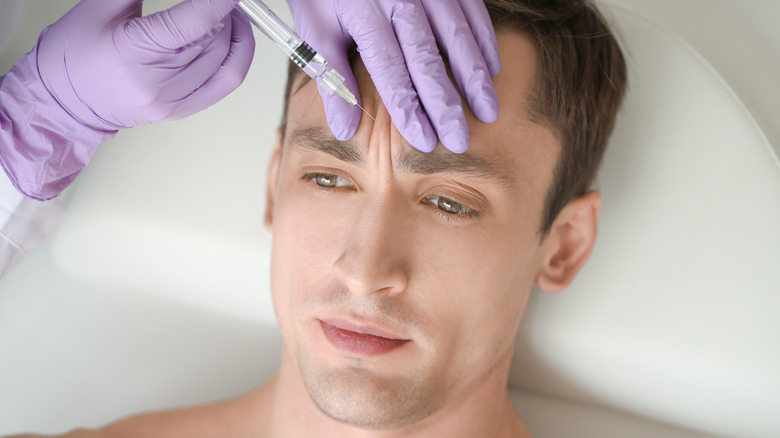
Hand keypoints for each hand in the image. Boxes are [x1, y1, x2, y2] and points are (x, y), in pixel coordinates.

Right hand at [37, 0, 254, 129]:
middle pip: (213, 41)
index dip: (217, 2)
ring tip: (228, 14)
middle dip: (225, 13)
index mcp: (132, 53)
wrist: (63, 100)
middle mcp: (155, 83)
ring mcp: (170, 102)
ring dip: (234, 34)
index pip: (192, 24)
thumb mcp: (101, 6)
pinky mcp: (180, 112)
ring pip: (224, 63)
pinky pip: (223, 85)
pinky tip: (232, 40)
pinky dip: (234, 59)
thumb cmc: (75, 53)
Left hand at [287, 0, 499, 152]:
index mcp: (365, 15)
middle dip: (446, 104)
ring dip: (475, 76)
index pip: (390, 70)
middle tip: (459, 140)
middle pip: (427, 59)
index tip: (424, 141)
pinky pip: (472, 10)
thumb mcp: (317, 32)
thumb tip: (344, 130)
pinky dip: (484, 40)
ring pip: (457, 36)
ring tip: (488, 111)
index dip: (409, 108)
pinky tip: (492, 70)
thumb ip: (332, 80)